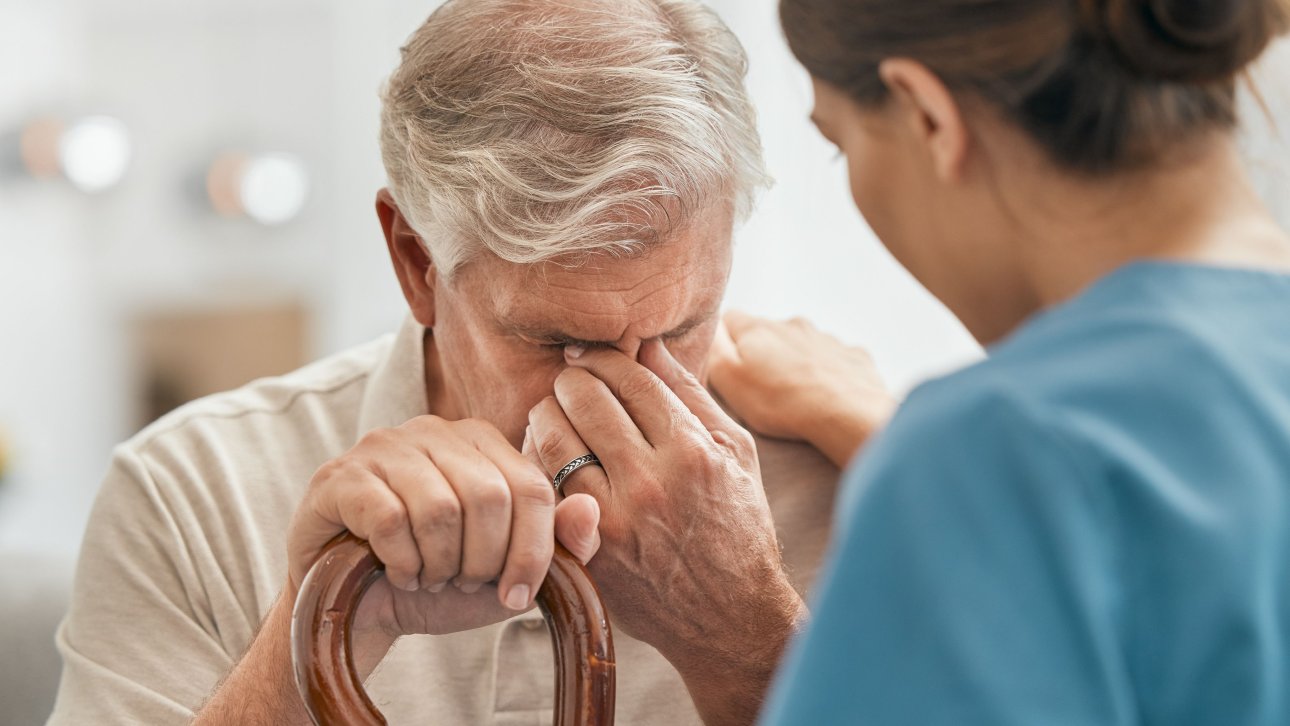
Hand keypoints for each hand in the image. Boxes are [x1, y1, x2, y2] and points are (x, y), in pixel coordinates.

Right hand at [286, 415, 600, 669]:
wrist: (357, 610)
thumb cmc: (437, 583)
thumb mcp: (506, 574)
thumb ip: (556, 545)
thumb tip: (590, 510)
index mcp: (482, 442)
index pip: (531, 488)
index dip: (532, 551)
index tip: (515, 596)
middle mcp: (434, 431)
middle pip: (489, 496)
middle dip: (481, 560)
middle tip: (460, 582)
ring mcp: (383, 447)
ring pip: (439, 508)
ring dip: (438, 564)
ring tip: (428, 577)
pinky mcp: (340, 476)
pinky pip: (388, 519)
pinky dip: (401, 563)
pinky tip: (397, 573)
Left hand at [526, 340, 804, 722]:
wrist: (728, 616)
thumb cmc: (737, 526)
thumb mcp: (736, 452)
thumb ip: (691, 394)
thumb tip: (648, 344)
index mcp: (692, 452)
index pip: (629, 378)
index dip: (604, 357)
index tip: (593, 356)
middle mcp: (650, 482)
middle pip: (585, 399)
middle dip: (572, 379)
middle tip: (571, 380)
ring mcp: (614, 518)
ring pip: (554, 437)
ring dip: (548, 413)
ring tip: (555, 411)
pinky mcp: (588, 548)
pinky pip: (543, 486)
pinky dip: (537, 460)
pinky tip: (547, 454)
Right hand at [707, 310, 896, 467]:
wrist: (847, 413)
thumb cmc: (780, 402)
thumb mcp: (728, 378)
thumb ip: (713, 349)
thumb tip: (708, 329)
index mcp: (758, 328)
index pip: (729, 319)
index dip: (723, 340)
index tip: (726, 365)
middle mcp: (791, 324)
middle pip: (767, 331)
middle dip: (762, 351)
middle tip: (760, 386)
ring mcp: (825, 338)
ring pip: (801, 344)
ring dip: (795, 361)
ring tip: (794, 394)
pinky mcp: (852, 355)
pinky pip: (833, 359)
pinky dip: (826, 372)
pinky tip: (826, 395)